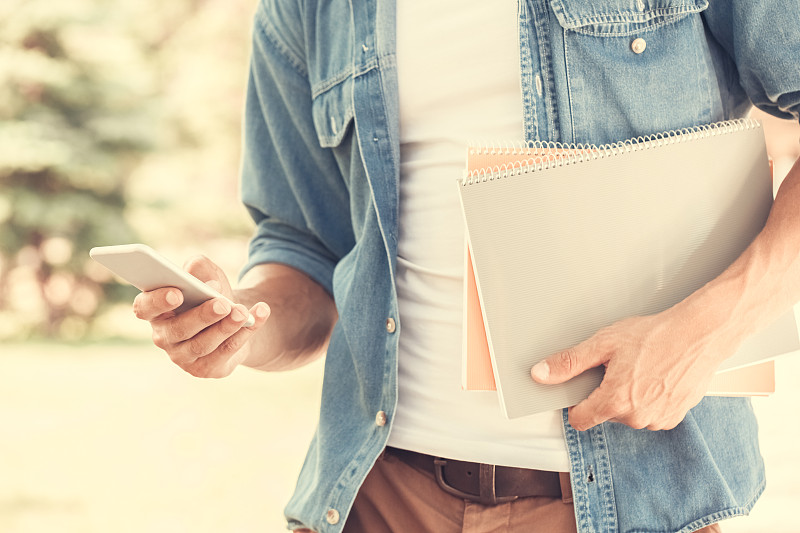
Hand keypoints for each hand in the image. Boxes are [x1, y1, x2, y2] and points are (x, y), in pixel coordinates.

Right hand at [133, 255, 269, 377]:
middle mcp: (164, 336)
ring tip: (243, 312)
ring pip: (203, 344)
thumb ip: (198, 268)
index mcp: (156, 310)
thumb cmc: (211, 294)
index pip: (145, 308)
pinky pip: (225, 353)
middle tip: (223, 303)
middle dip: (202, 316)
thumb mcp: (207, 275)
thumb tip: (193, 267)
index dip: (158, 301)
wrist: (232, 319)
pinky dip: (245, 333)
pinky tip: (259, 315)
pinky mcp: (206, 368)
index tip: (177, 292)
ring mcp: (183, 356)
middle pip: (179, 329)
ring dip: (225, 327)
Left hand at [530, 312, 727, 431]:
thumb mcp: (603, 344)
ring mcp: (658, 419)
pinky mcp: (675, 417)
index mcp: (615, 401)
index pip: (580, 421)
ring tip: (640, 370)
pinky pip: (650, 414)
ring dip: (629, 398)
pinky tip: (655, 377)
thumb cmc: (655, 335)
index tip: (581, 390)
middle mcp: (637, 417)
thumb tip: (541, 374)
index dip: (576, 405)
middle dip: (606, 395)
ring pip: (629, 415)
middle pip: (605, 415)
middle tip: (618, 368)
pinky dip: (649, 400)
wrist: (699, 333)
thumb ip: (569, 363)